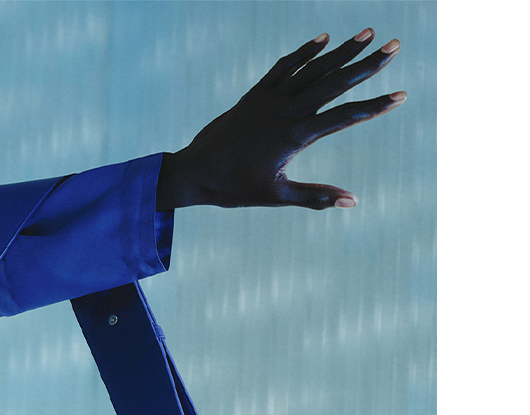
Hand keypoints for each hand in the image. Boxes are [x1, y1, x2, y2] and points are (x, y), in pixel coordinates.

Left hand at [155, 29, 405, 210]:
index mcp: (295, 135)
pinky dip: (305, 53)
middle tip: (394, 45)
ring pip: (312, 68)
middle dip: (366, 64)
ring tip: (366, 33)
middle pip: (334, 82)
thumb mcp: (276, 196)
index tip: (401, 95)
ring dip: (341, 51)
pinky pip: (284, 67)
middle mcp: (285, 110)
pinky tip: (323, 40)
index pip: (344, 117)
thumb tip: (352, 202)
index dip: (374, 106)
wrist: (194, 171)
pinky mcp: (255, 95)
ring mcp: (269, 99)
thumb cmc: (233, 188)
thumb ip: (315, 196)